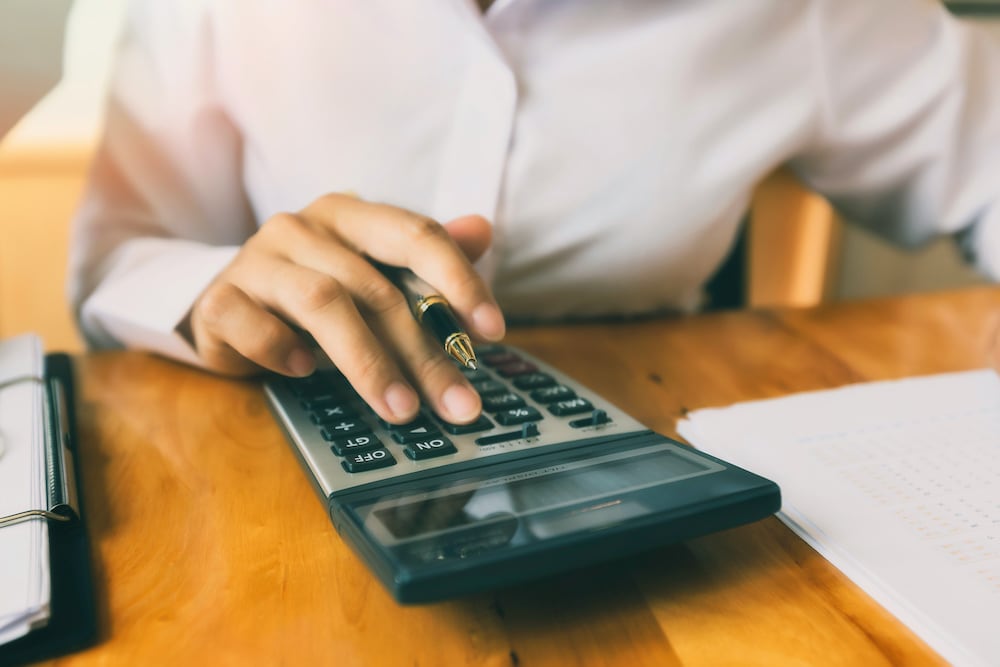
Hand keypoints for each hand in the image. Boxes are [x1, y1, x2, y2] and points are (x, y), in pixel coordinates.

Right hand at [186, 194, 504, 423]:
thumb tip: (483, 231)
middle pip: (376, 288)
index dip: (459, 281)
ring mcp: (256, 261)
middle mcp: (301, 228)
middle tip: (459, 403)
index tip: (492, 331)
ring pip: (324, 304)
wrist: (223, 305)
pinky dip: (287, 353)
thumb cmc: (311, 291)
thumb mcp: (371, 273)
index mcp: (348, 215)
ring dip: (370, 365)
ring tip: (402, 410)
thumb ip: (425, 257)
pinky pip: (258, 329)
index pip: (415, 234)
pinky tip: (306, 372)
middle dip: (425, 353)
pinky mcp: (221, 301)